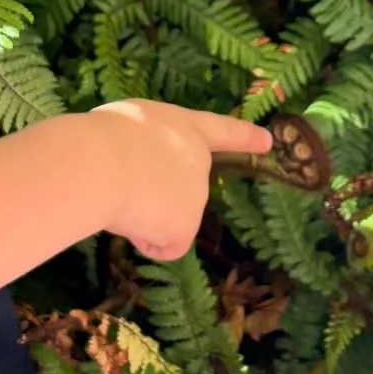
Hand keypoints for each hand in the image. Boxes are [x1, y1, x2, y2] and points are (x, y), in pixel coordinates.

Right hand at [86, 100, 272, 261]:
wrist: (104, 162)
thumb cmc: (106, 136)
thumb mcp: (126, 127)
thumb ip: (141, 148)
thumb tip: (135, 180)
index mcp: (183, 127)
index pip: (221, 131)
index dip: (244, 137)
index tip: (268, 142)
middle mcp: (198, 161)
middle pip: (180, 186)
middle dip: (154, 192)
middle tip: (118, 182)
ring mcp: (197, 196)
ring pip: (162, 217)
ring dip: (139, 213)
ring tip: (117, 195)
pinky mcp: (187, 226)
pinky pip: (163, 246)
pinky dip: (146, 241)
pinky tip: (131, 222)